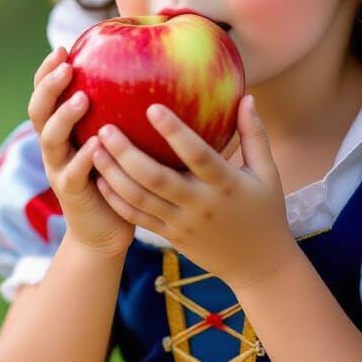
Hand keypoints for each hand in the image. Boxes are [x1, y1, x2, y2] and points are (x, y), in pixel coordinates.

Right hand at [28, 46, 134, 258]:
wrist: (106, 230)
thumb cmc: (118, 176)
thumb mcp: (116, 140)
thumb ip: (121, 111)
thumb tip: (151, 70)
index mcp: (62, 130)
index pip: (46, 94)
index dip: (48, 71)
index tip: (64, 48)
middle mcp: (54, 147)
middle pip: (38, 111)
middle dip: (48, 87)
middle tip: (66, 67)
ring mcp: (58, 170)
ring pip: (51, 139)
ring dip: (64, 117)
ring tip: (82, 99)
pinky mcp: (71, 193)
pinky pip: (73, 173)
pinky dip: (84, 158)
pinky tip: (97, 144)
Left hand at [90, 95, 298, 290]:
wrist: (257, 265)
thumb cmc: (265, 211)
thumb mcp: (268, 173)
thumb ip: (255, 135)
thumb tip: (247, 96)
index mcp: (225, 184)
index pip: (198, 155)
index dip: (175, 132)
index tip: (153, 107)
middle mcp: (200, 205)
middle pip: (157, 179)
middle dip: (127, 154)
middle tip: (106, 128)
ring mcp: (182, 223)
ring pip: (140, 199)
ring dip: (113, 174)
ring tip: (93, 148)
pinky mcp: (170, 236)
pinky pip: (138, 218)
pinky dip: (117, 199)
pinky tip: (100, 179)